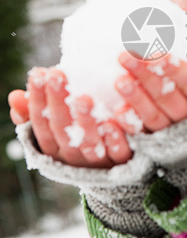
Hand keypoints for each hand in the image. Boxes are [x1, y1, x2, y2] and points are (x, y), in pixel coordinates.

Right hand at [8, 68, 131, 167]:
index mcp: (53, 145)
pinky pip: (117, 153)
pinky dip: (114, 139)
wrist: (115, 164)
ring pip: (88, 143)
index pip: (41, 122)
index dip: (38, 100)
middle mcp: (71, 155)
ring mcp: (96, 160)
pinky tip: (112, 121)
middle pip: (62, 129)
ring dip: (85, 120)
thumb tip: (14, 97)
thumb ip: (35, 111)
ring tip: (83, 97)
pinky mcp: (121, 161)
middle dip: (58, 102)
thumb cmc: (77, 133)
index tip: (39, 74)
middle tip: (57, 75)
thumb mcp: (55, 124)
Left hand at [114, 38, 186, 133]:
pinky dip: (130, 126)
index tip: (159, 54)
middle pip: (170, 99)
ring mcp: (177, 136)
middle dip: (148, 78)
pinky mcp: (159, 147)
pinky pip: (144, 138)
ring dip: (136, 100)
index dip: (177, 70)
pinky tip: (116, 113)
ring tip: (119, 81)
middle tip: (126, 56)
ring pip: (156, 119)